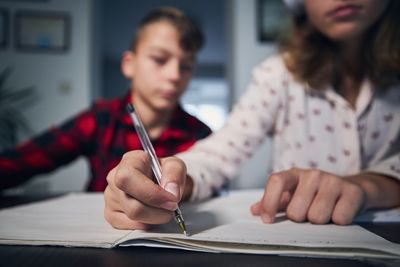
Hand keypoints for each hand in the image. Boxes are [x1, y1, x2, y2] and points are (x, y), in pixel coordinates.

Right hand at [104, 150, 186, 229]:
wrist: (163, 185)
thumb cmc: (166, 174)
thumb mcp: (176, 167)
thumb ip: (175, 174)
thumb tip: (171, 192)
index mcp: (130, 161)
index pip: (128, 178)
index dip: (151, 193)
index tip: (172, 200)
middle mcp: (115, 178)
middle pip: (133, 205)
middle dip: (158, 211)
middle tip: (172, 207)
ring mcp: (110, 197)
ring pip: (133, 218)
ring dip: (156, 217)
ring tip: (164, 209)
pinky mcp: (111, 214)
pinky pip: (131, 227)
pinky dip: (147, 223)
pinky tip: (152, 213)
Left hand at [250, 168, 366, 224]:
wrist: (349, 189)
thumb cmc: (314, 194)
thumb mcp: (292, 195)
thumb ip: (272, 202)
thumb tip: (255, 210)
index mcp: (294, 174)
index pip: (276, 182)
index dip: (269, 202)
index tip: (268, 220)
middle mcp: (312, 174)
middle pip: (296, 211)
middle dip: (301, 218)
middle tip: (309, 212)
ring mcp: (333, 181)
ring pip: (317, 217)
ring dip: (320, 221)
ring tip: (324, 212)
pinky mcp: (352, 192)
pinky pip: (340, 218)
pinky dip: (338, 221)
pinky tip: (339, 212)